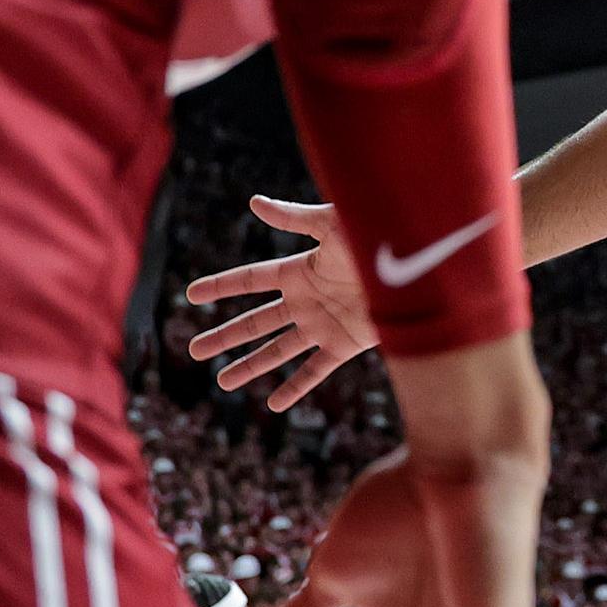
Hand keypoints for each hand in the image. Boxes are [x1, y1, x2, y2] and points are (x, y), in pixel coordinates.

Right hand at [187, 197, 376, 410]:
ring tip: (222, 383)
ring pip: (278, 350)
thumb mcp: (332, 226)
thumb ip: (294, 218)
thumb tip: (255, 202)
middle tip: (194, 350)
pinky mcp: (344, 345)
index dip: (220, 286)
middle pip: (256, 322)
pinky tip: (274, 404)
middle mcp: (306, 301)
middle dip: (225, 336)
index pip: (250, 280)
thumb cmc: (376, 241)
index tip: (190, 293)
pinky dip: (295, 388)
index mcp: (299, 270)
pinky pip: (314, 370)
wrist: (416, 273)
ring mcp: (323, 325)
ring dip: (250, 366)